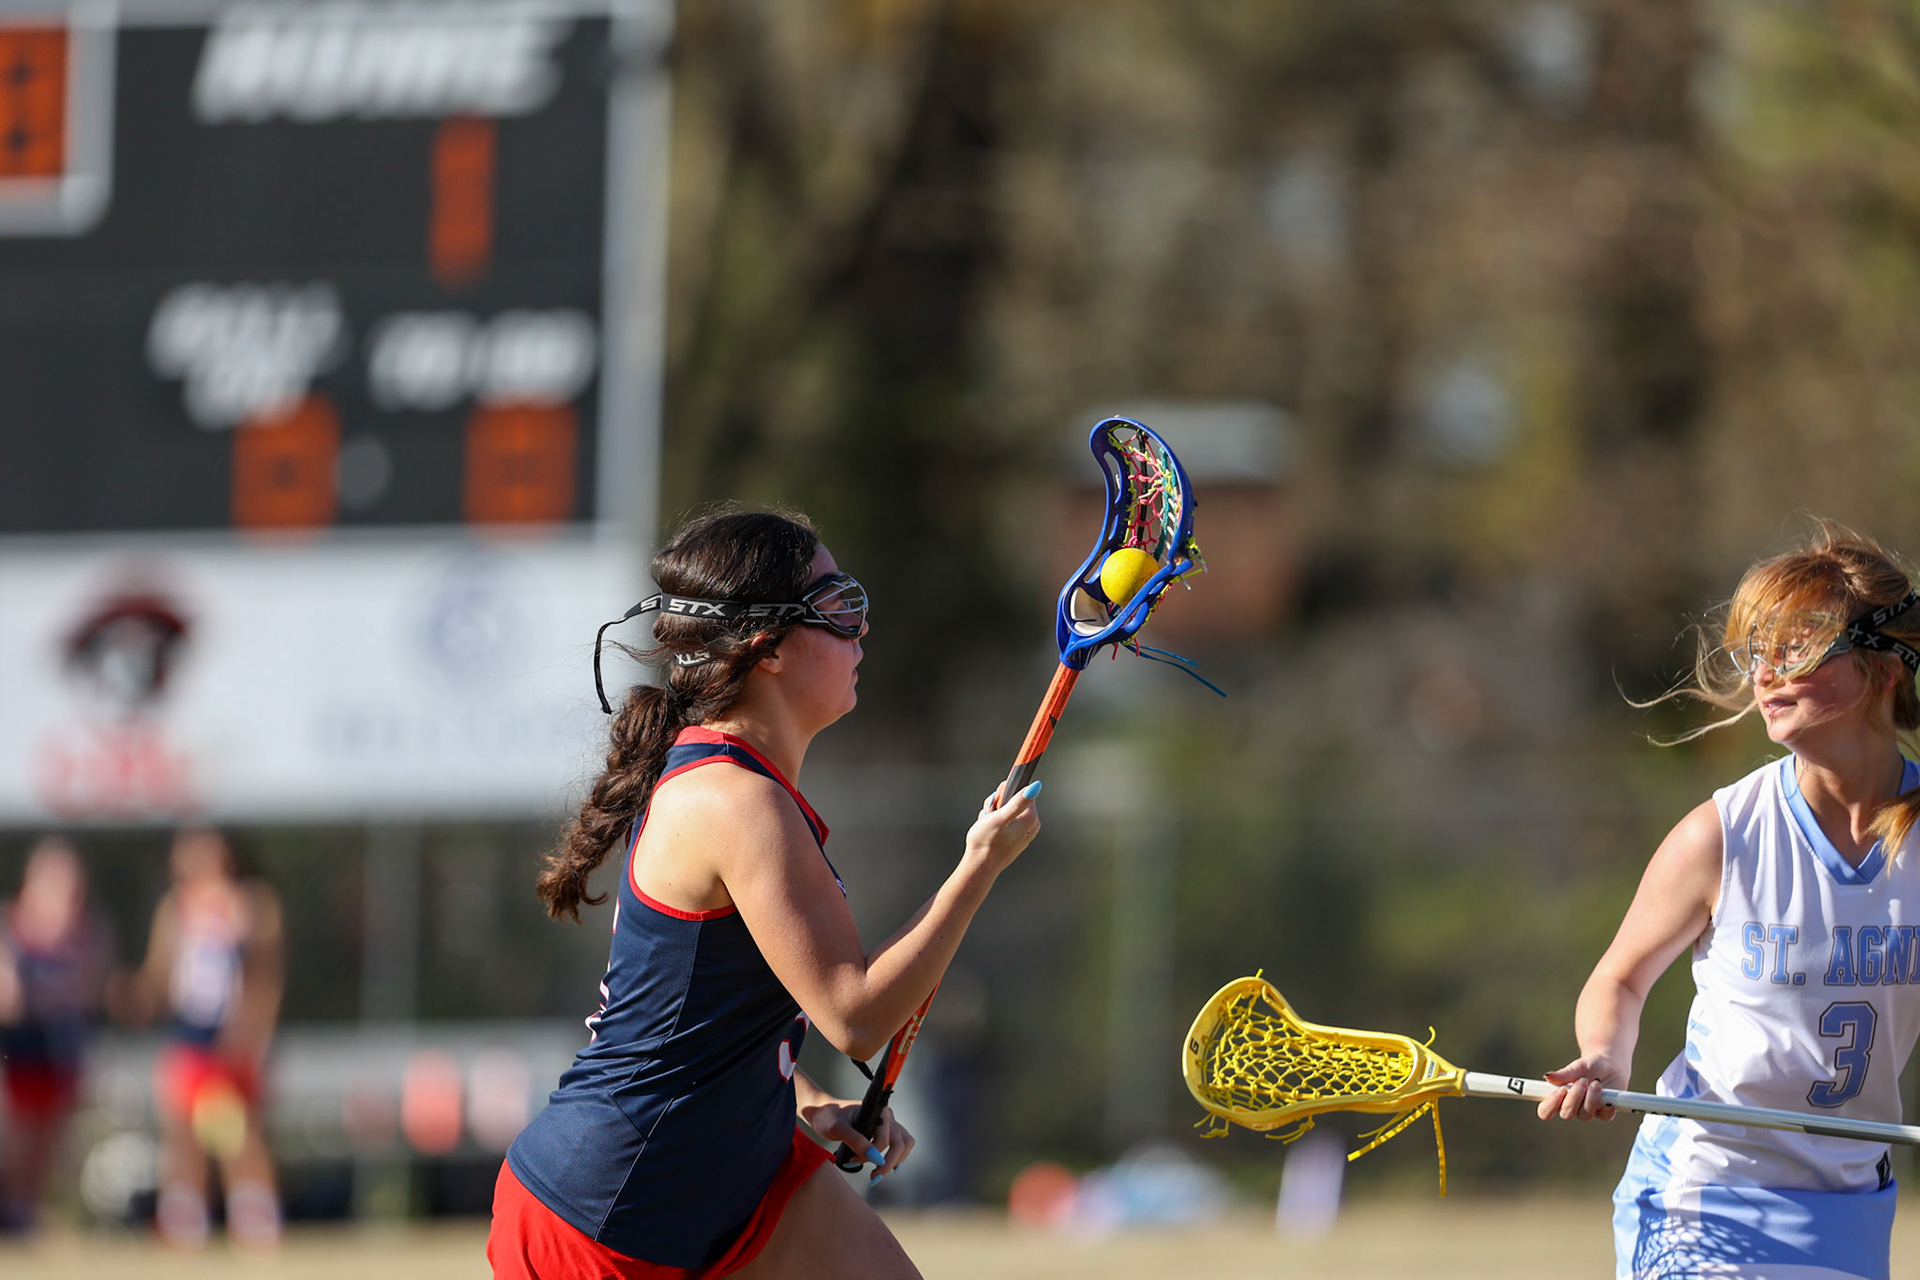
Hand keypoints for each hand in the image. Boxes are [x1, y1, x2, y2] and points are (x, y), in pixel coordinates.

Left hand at [799, 1099, 915, 1181]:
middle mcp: (887, 1115)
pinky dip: (896, 1158)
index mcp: (878, 1110)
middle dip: (887, 1164)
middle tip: (872, 1179)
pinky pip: (901, 1145)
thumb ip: (856, 1141)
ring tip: (877, 1173)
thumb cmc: (828, 1118)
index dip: (873, 1156)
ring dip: (895, 1161)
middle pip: (899, 1144)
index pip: (885, 1140)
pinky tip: (882, 1165)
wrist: (823, 1112)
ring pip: (904, 1144)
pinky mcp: (887, 1130)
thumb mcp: (837, 1129)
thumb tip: (876, 1158)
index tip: (854, 1162)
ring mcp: (889, 1123)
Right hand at [965, 782, 1041, 874]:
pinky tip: (990, 831)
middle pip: (1015, 800)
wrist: (981, 866)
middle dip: (999, 804)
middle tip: (990, 815)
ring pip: (1008, 810)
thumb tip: (1035, 787)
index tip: (996, 803)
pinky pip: (1007, 822)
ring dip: (995, 813)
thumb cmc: (987, 842)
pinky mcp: (1017, 838)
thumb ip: (1017, 802)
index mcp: (1031, 818)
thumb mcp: (1000, 818)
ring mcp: (1025, 832)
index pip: (1022, 790)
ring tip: (987, 824)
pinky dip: (997, 823)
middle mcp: (1032, 824)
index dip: (1006, 793)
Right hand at [1538, 1055, 1624, 1121]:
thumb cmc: (1590, 1066)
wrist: (1610, 1065)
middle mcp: (1572, 1108)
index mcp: (1559, 1098)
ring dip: (1591, 1099)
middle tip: (1582, 1080)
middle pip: (1566, 1114)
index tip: (1559, 1090)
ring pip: (1585, 1116)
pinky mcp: (1605, 1113)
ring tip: (1597, 1083)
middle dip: (1574, 1098)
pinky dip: (1606, 1107)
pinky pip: (1604, 1116)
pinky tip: (1608, 1098)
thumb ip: (1564, 1074)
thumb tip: (1547, 1076)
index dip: (1549, 1105)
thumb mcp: (1577, 1066)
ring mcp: (1589, 1112)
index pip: (1545, 1111)